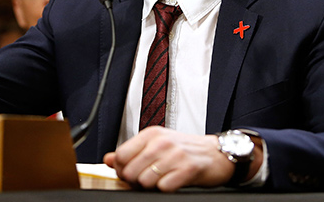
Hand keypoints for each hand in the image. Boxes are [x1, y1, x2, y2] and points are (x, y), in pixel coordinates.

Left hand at [103, 126, 235, 191]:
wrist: (215, 153)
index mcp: (151, 134)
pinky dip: (166, 188)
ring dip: (151, 186)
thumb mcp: (156, 145)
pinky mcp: (188, 168)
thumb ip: (131, 152)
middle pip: (130, 171)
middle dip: (135, 181)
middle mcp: (161, 142)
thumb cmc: (185, 149)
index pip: (120, 155)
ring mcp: (174, 154)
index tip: (130, 172)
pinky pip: (164, 187)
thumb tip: (108, 159)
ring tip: (161, 180)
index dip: (122, 169)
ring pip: (144, 181)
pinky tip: (173, 181)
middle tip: (147, 179)